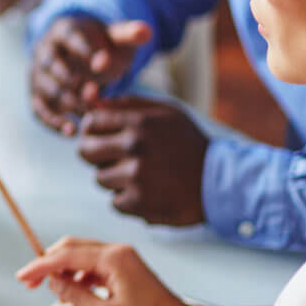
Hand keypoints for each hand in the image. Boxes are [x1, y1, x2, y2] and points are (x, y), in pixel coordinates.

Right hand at [17, 238, 194, 305]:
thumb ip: (75, 295)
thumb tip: (54, 284)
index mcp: (113, 258)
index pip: (66, 256)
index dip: (40, 266)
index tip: (24, 276)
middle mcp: (117, 251)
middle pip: (71, 249)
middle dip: (48, 264)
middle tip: (30, 282)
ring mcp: (122, 258)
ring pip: (81, 257)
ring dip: (63, 272)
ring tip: (52, 293)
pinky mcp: (124, 267)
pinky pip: (94, 266)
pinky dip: (79, 278)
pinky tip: (72, 296)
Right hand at [29, 16, 152, 132]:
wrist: (82, 58)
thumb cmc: (102, 46)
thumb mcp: (116, 37)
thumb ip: (130, 34)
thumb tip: (146, 32)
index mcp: (63, 30)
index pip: (70, 37)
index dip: (86, 51)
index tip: (105, 64)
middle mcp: (44, 50)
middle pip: (52, 65)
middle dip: (73, 81)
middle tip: (96, 94)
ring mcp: (37, 74)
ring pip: (46, 89)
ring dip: (67, 103)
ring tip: (91, 113)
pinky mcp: (37, 96)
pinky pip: (39, 110)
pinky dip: (53, 122)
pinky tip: (73, 132)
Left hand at [76, 96, 207, 225]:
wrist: (219, 181)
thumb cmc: (188, 142)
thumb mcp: (165, 112)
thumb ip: (127, 104)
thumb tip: (91, 102)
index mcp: (139, 122)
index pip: (91, 123)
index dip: (94, 130)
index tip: (103, 137)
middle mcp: (135, 147)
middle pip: (86, 151)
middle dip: (96, 154)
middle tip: (115, 158)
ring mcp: (136, 177)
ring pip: (100, 178)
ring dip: (115, 179)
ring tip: (139, 175)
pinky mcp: (140, 203)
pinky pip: (115, 202)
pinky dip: (128, 200)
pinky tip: (148, 192)